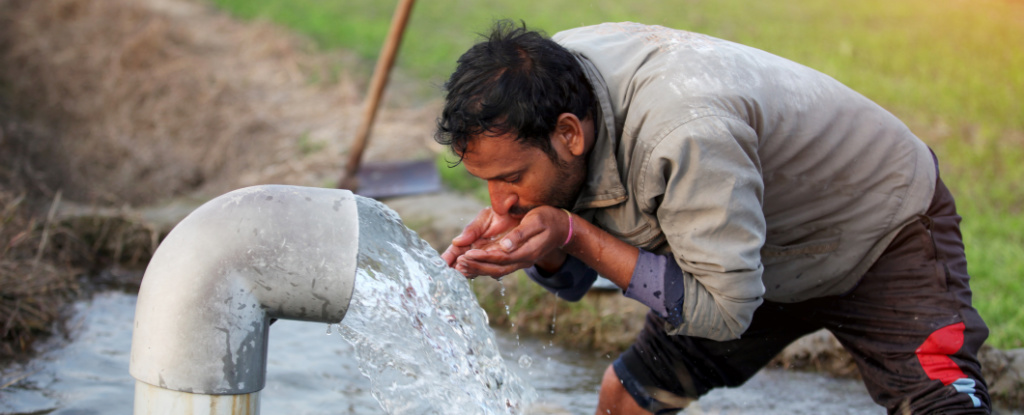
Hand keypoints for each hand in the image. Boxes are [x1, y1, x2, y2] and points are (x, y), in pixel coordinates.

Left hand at [454, 206, 569, 278]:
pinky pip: (499, 267)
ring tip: (460, 267)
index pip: (502, 257)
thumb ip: (521, 234)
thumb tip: (505, 246)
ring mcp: (521, 261)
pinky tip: (472, 266)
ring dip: (478, 270)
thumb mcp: (537, 220)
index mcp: (528, 251)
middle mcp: (524, 260)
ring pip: (497, 270)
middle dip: (477, 266)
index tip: (467, 254)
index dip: (483, 257)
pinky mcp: (518, 259)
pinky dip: (484, 267)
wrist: (563, 227)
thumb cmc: (549, 219)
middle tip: (458, 264)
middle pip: (497, 268)